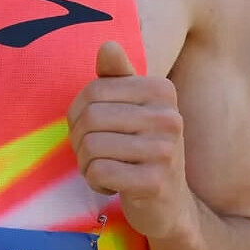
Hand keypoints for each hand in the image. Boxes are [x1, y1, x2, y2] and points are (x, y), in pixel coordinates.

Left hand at [67, 41, 195, 240]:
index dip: (78, 112)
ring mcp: (165, 151)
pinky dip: (94, 182)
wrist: (171, 205)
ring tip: (104, 169)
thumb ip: (118, 77)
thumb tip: (107, 44)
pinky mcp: (155, 182)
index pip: (96, 89)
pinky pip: (99, 172)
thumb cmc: (143, 150)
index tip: (89, 129)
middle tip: (91, 153)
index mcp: (163, 91)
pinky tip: (112, 186)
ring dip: (86, 163)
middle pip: (91, 117)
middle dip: (79, 139)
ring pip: (91, 146)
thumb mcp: (133, 110)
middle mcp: (169, 117)